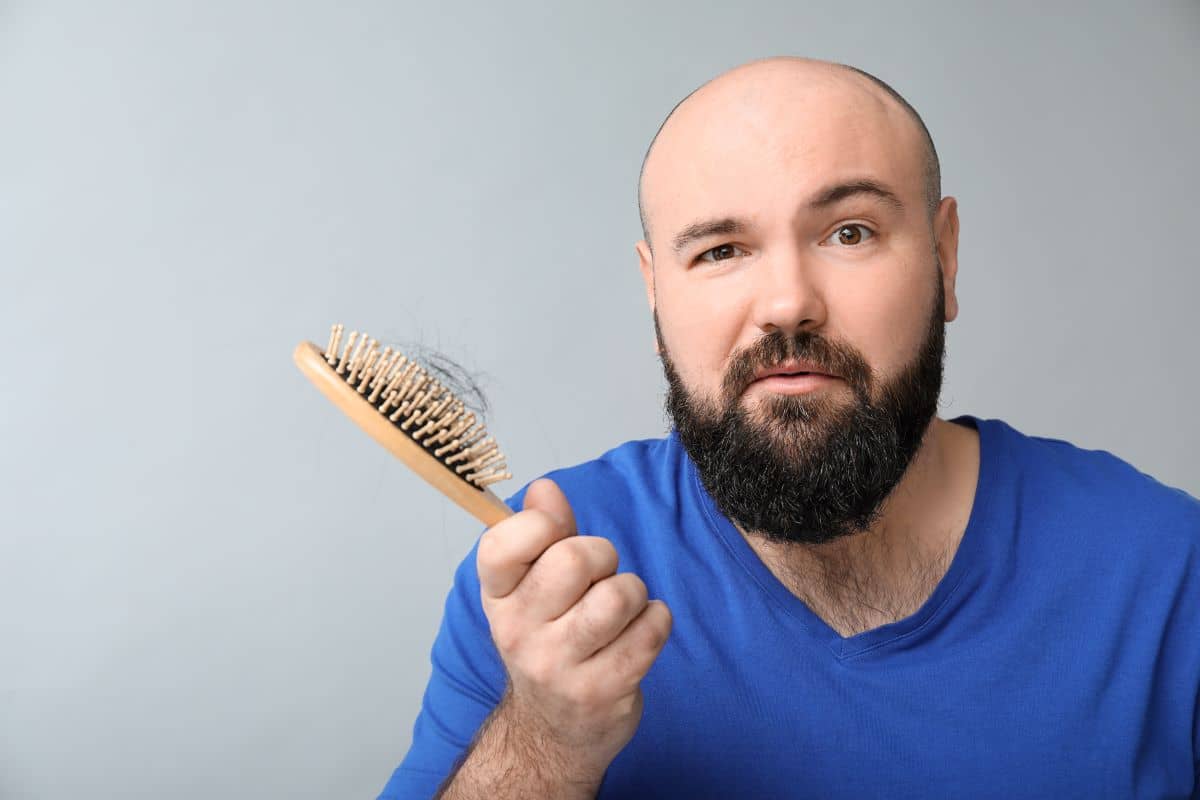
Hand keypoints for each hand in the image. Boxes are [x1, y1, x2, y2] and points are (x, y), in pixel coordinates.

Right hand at [475, 478, 672, 778]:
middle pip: (573, 559)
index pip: (502, 543)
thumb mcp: (533, 586)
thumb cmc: (550, 640)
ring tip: (621, 609)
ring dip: (633, 592)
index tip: (556, 534)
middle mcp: (518, 632)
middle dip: (602, 555)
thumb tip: (545, 489)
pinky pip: (652, 629)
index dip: (539, 524)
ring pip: (619, 595)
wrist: (552, 731)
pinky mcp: (601, 691)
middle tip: (600, 577)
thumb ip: (544, 533)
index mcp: (497, 597)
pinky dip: (657, 620)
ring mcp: (558, 666)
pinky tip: (639, 631)